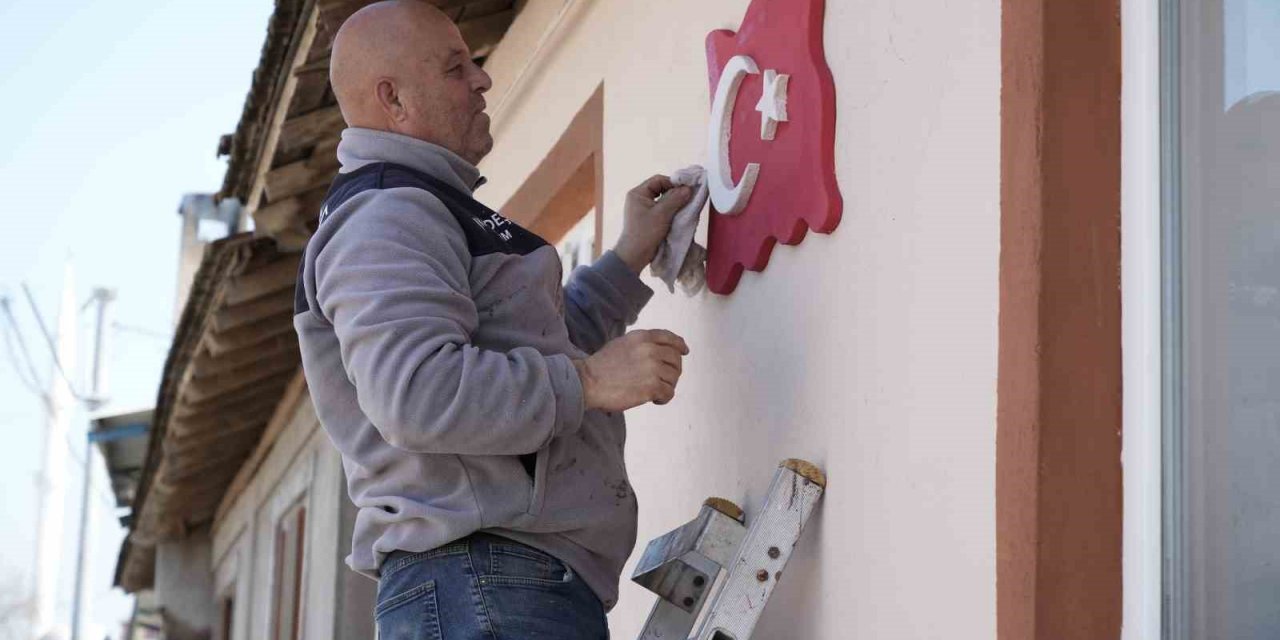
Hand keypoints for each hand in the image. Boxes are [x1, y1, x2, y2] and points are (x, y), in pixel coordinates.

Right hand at [573, 329, 689, 410]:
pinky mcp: (652, 387)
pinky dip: (664, 398)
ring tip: (655, 392)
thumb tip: (659, 351)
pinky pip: (669, 392)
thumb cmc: (601, 366)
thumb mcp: (622, 344)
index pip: (670, 338)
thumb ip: (642, 344)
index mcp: (642, 337)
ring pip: (674, 377)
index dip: (680, 345)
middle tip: (665, 380)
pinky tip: (655, 400)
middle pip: (676, 359)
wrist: (588, 382)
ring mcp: (652, 368)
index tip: (684, 351)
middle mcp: (650, 350)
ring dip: (667, 386)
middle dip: (674, 370)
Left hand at [614, 175, 695, 273]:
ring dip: (674, 202)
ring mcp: (643, 209)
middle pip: (661, 189)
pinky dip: (670, 210)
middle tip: (688, 198)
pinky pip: (661, 209)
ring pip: (662, 200)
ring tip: (685, 206)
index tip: (687, 189)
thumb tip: (688, 188)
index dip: (673, 182)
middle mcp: (639, 199)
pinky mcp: (648, 219)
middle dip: (675, 193)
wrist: (634, 255)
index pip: (658, 180)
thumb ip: (675, 199)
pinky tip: (679, 214)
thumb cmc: (645, 233)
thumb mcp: (662, 214)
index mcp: (637, 193)